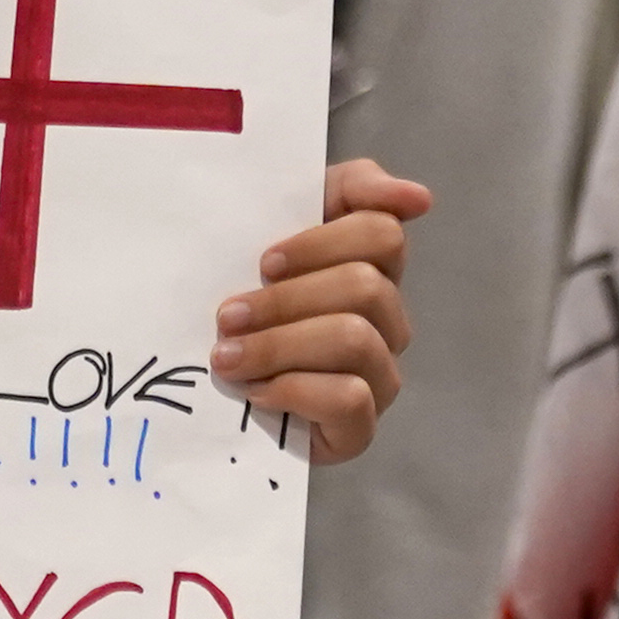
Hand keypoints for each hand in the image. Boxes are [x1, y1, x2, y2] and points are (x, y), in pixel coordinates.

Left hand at [215, 159, 426, 464]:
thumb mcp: (272, 226)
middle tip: (228, 315)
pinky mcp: (360, 429)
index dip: (321, 242)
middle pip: (365, 286)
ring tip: (227, 357)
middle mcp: (384, 319)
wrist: (201, 391)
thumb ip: (347, 189)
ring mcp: (378, 375)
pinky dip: (295, 390)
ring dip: (278, 345)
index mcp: (368, 266)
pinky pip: (351, 399)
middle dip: (286, 300)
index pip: (382, 234)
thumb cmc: (239, 298)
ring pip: (355, 339)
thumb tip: (417, 197)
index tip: (265, 260)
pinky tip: (257, 392)